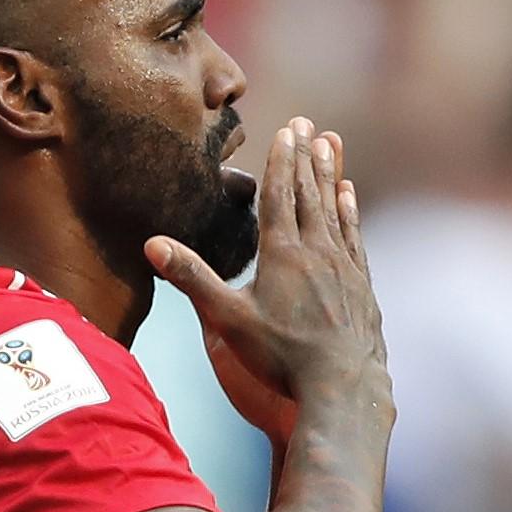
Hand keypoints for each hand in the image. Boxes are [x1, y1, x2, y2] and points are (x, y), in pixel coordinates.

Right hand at [146, 117, 389, 437]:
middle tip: (306, 123)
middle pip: (309, 193)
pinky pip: (352, 235)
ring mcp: (343, 267)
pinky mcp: (360, 285)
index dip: (282, 160)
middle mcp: (317, 252)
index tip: (288, 129)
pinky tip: (348, 196)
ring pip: (334, 208)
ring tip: (330, 143)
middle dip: (305, 155)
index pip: (280, 195)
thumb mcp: (227, 320)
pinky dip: (348, 210)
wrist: (342, 389)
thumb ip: (191, 278)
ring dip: (330, 173)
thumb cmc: (279, 357)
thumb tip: (151, 244)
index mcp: (282, 254)